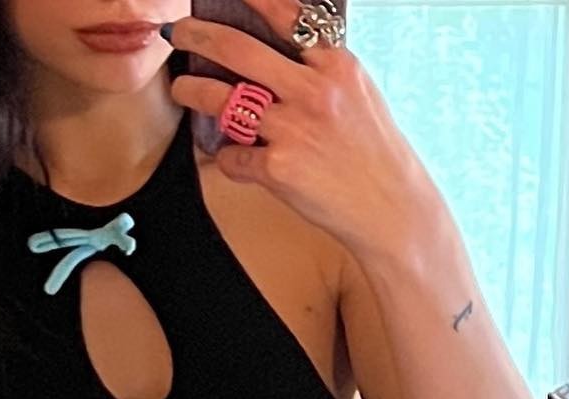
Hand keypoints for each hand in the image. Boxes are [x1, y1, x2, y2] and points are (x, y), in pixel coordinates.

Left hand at [163, 0, 437, 255]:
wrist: (391, 208)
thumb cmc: (374, 155)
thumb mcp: (358, 94)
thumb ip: (320, 70)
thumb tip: (275, 55)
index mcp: (335, 64)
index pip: (285, 15)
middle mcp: (313, 90)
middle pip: (237, 49)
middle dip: (197, 36)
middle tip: (177, 33)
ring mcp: (293, 129)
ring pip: (222, 100)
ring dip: (192, 91)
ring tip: (182, 88)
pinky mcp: (279, 169)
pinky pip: (233, 157)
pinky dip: (227, 159)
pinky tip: (235, 160)